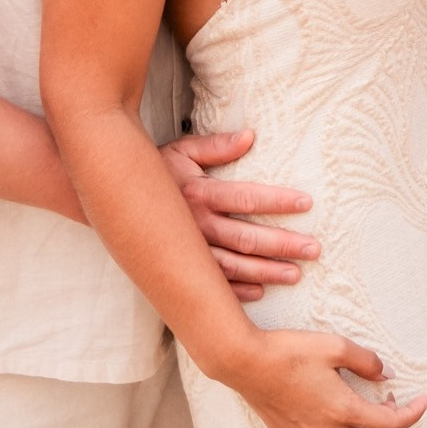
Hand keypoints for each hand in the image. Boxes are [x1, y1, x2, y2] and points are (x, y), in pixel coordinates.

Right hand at [162, 131, 316, 300]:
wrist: (112, 198)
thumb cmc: (155, 170)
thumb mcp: (181, 150)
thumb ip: (216, 145)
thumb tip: (249, 135)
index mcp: (199, 193)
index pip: (246, 198)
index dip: (278, 201)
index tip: (307, 203)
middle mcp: (195, 225)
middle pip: (246, 238)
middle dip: (283, 245)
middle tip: (313, 249)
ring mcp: (188, 250)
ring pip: (233, 266)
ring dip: (266, 271)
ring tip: (295, 274)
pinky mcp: (180, 266)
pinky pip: (211, 282)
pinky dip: (235, 290)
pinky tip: (259, 291)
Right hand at [214, 328, 426, 427]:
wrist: (245, 362)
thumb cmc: (289, 351)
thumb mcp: (335, 345)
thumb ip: (367, 361)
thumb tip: (386, 375)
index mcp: (343, 409)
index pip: (391, 424)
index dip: (413, 413)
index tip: (421, 401)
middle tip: (387, 414)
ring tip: (359, 426)